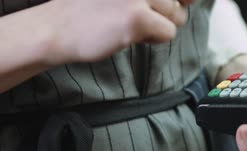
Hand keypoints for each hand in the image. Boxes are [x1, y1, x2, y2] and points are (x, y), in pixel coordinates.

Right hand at [47, 0, 195, 63]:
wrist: (58, 27)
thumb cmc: (94, 9)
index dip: (178, 1)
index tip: (161, 7)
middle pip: (178, 3)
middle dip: (163, 15)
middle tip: (132, 15)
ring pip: (176, 17)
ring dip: (158, 26)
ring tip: (129, 23)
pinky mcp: (137, 17)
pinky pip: (168, 33)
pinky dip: (153, 39)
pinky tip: (129, 34)